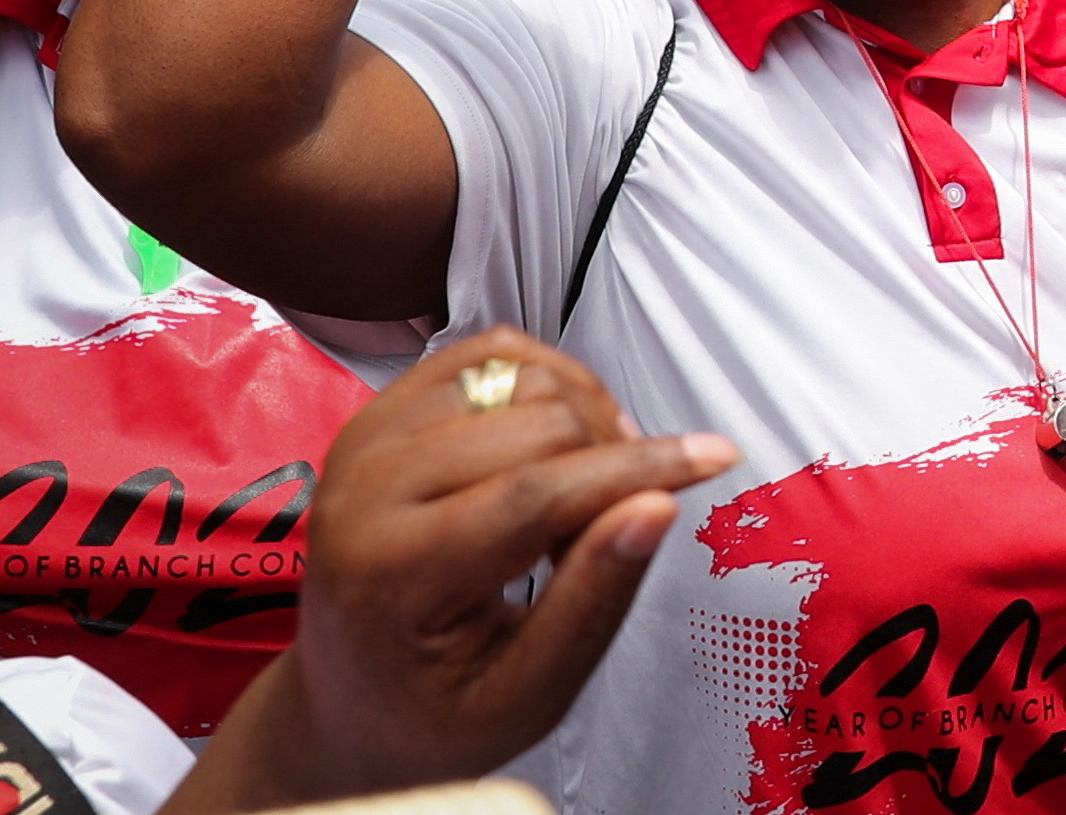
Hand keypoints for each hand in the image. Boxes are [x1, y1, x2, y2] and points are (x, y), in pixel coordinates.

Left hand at [239, 330, 736, 803]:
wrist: (349, 702)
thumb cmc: (435, 712)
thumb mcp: (524, 697)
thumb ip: (590, 603)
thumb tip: (657, 505)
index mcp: (389, 574)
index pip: (533, 492)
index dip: (638, 468)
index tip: (717, 457)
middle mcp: (360, 493)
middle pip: (537, 422)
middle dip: (608, 461)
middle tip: (610, 526)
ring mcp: (364, 443)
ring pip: (520, 374)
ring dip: (583, 418)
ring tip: (582, 492)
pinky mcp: (379, 414)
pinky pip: (490, 352)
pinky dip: (548, 378)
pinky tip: (558, 441)